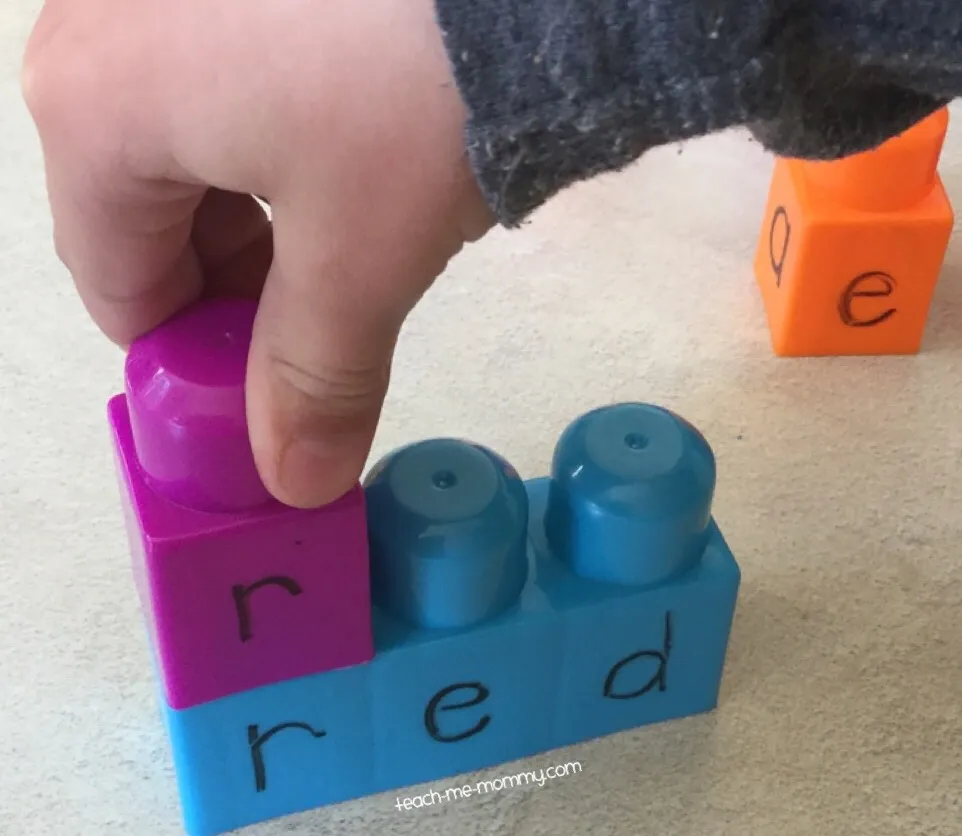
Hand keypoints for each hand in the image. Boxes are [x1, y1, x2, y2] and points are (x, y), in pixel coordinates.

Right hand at [22, 0, 493, 507]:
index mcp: (93, 110)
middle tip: (331, 322)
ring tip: (355, 231)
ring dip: (262, 211)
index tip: (273, 397)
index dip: (196, 363)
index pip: (120, 289)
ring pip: (190, 143)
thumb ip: (315, 378)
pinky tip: (352, 144)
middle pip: (147, 212)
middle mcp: (96, 30)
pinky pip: (226, 75)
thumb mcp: (361, 257)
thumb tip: (296, 484)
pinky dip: (279, 133)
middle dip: (236, 285)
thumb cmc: (411, 96)